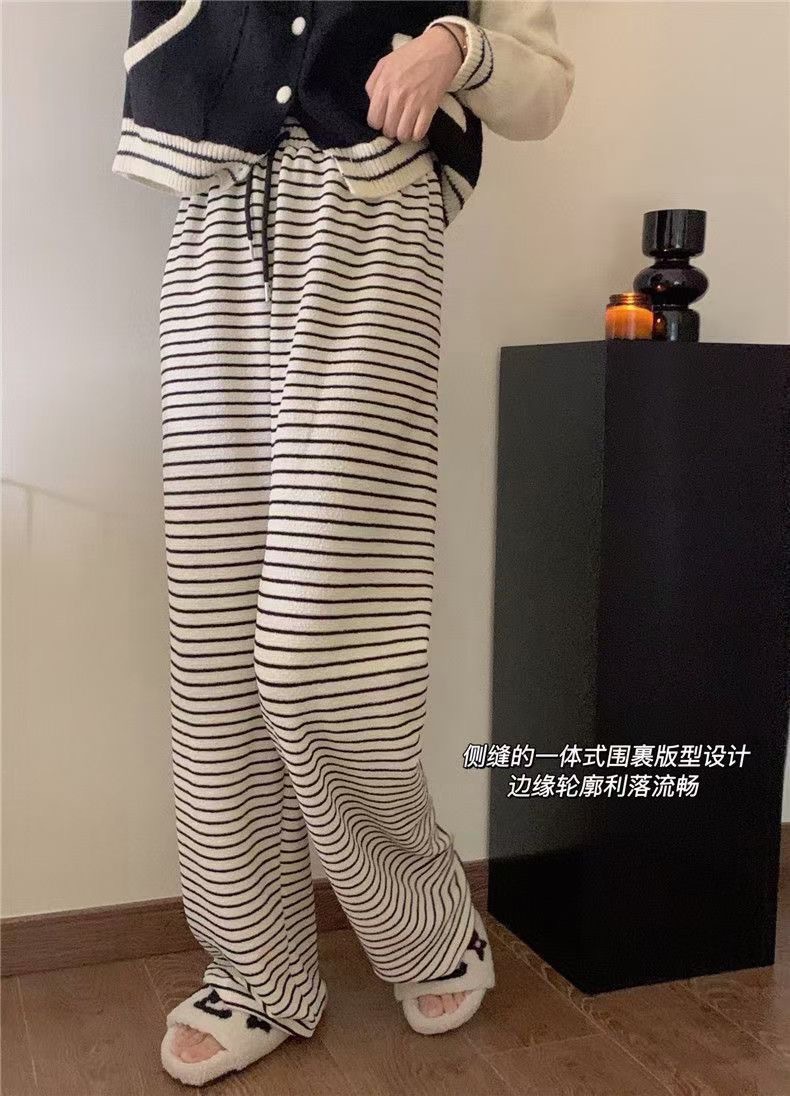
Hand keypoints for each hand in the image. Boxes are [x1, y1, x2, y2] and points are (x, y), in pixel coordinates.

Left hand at [365, 25, 464, 142]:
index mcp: (384, 84)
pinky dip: (417, 134)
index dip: (378, 122)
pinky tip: (417, 127)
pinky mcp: (430, 107)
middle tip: (397, 122)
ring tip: (406, 127)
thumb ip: (373, 83)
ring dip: (404, 134)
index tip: (384, 118)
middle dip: (391, 129)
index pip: (374, 120)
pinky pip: (419, 133)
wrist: (440, 48)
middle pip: (388, 130)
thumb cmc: (412, 55)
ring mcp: (414, 102)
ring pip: (403, 134)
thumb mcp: (385, 63)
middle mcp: (397, 96)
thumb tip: (372, 102)